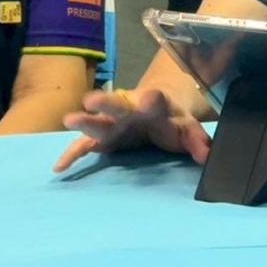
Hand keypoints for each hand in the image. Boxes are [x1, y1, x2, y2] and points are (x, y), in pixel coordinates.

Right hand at [52, 87, 211, 172]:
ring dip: (84, 121)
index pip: (153, 99)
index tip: (147, 100)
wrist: (155, 109)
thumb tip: (207, 157)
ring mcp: (113, 123)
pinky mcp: (104, 138)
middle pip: (118, 103)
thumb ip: (198, 141)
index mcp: (154, 102)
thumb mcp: (189, 129)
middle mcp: (129, 108)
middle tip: (92, 100)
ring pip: (98, 121)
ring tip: (69, 121)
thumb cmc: (171, 119)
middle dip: (106, 102)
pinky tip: (59, 167)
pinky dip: (73, 154)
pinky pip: (85, 145)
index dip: (150, 99)